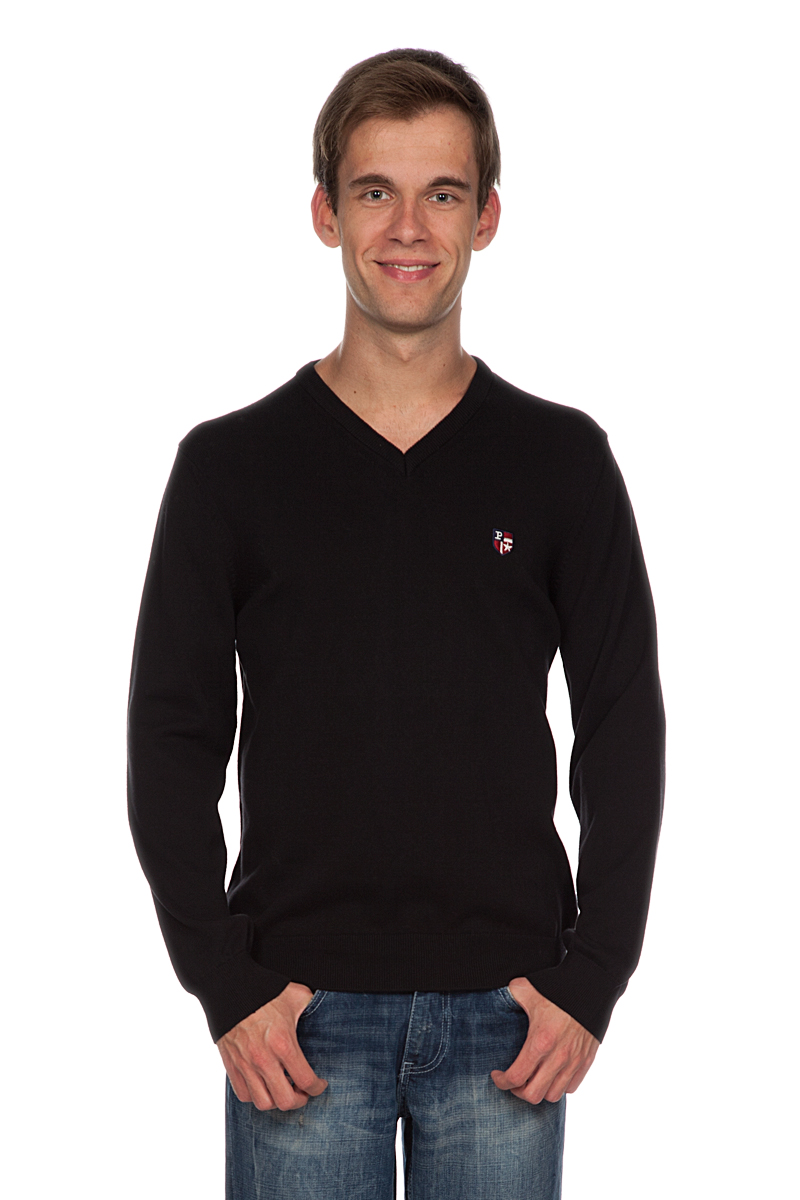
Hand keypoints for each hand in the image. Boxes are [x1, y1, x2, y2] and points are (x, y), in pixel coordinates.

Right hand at [217, 981, 328, 1110]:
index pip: (305, 1079)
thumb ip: (312, 1006)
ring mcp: (246, 1065)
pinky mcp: (231, 1065)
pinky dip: (256, 1096)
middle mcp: (263, 1059)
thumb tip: (327, 1009)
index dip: (317, 1087)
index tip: (320, 1084)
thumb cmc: (264, 992)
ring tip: (284, 1090)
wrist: (231, 988)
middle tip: (303, 1092)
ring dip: (277, 1101)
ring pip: (263, 1103)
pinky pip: (243, 1095)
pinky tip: (264, 1085)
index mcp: (283, 1043)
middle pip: (285, 1100)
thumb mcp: (296, 996)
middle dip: (299, 1100)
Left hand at [491, 977, 598, 1103]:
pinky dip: (559, 1086)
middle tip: (513, 1080)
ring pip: (553, 1096)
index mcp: (540, 1041)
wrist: (591, 986)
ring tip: (532, 1079)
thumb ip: (508, 995)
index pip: (516, 1077)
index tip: (497, 1075)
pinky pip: (571, 1087)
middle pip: (533, 1095)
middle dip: (518, 1091)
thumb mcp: (526, 989)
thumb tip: (495, 998)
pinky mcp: (586, 1061)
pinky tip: (551, 1074)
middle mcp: (558, 1056)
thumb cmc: (557, 988)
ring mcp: (574, 1061)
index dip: (502, 1081)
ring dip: (540, 1091)